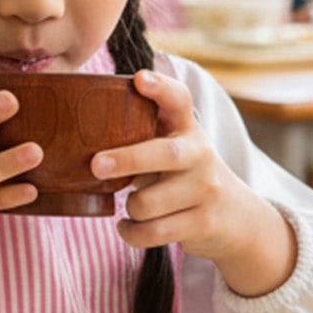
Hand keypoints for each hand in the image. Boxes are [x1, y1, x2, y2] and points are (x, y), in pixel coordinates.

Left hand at [91, 70, 295, 296]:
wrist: (234, 217)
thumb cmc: (182, 176)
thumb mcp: (170, 148)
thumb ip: (140, 137)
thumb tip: (77, 136)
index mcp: (186, 129)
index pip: (179, 100)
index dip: (160, 88)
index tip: (139, 79)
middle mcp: (200, 154)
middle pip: (163, 154)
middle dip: (127, 160)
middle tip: (95, 165)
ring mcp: (205, 189)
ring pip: (147, 203)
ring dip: (130, 208)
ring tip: (132, 206)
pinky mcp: (203, 222)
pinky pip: (152, 231)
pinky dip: (131, 232)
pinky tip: (130, 226)